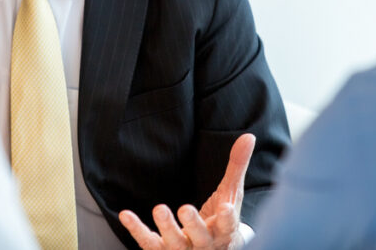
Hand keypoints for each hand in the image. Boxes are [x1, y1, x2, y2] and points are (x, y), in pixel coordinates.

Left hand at [119, 133, 255, 249]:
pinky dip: (137, 230)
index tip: (226, 208)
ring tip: (160, 209)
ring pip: (174, 243)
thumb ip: (237, 167)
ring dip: (167, 227)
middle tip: (185, 208)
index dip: (227, 219)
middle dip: (193, 225)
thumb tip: (249, 136)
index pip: (228, 226)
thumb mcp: (232, 194)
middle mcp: (204, 244)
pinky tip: (126, 215)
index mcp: (224, 231)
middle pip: (199, 237)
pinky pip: (148, 243)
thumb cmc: (222, 219)